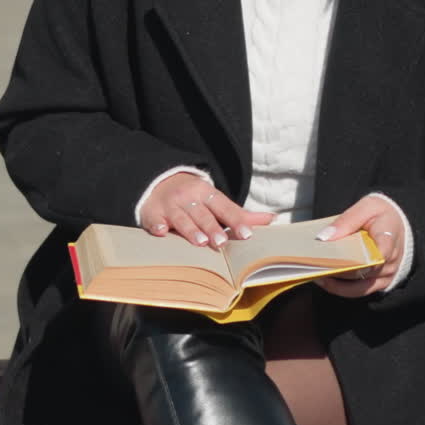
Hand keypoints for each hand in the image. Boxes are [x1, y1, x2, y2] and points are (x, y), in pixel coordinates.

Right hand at [140, 173, 273, 247]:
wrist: (159, 181)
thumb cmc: (195, 198)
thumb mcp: (216, 201)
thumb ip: (241, 214)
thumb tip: (272, 219)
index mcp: (208, 194)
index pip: (225, 208)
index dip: (236, 221)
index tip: (247, 234)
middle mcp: (190, 198)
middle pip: (203, 215)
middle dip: (212, 228)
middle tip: (221, 243)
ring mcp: (170, 205)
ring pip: (182, 218)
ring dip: (190, 229)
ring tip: (199, 242)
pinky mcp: (153, 213)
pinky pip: (154, 220)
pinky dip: (157, 225)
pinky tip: (161, 232)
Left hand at [315, 196, 404, 296]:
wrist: (397, 224)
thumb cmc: (381, 215)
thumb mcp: (366, 207)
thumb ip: (346, 221)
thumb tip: (324, 237)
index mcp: (389, 239)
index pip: (379, 254)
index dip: (361, 261)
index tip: (341, 260)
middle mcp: (390, 261)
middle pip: (363, 273)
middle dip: (338, 271)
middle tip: (315, 266)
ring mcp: (386, 275)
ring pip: (359, 287)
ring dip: (336, 284)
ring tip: (317, 276)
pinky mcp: (380, 283)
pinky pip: (359, 291)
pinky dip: (341, 289)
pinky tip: (326, 281)